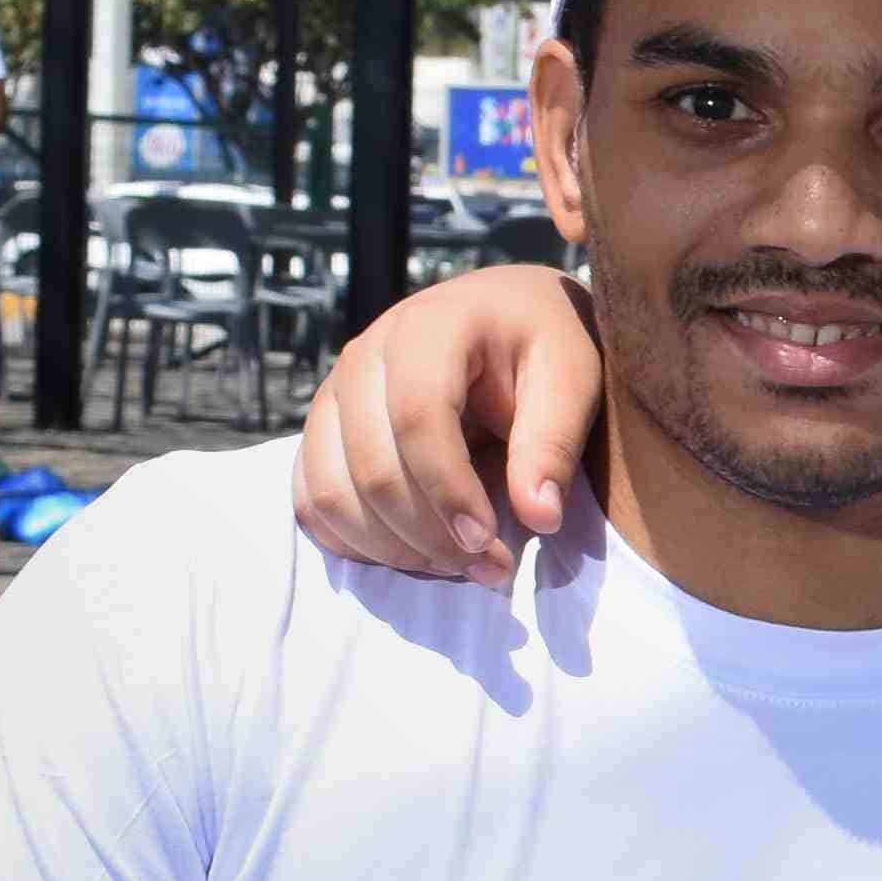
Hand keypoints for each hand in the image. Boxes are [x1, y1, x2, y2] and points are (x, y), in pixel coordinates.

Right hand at [295, 265, 598, 579]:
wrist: (502, 313)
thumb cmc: (540, 343)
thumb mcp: (569, 379)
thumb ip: (552, 444)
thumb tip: (539, 518)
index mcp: (427, 329)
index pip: (417, 418)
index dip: (449, 492)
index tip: (489, 543)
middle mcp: (363, 357)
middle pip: (370, 466)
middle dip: (428, 535)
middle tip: (491, 567)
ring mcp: (332, 395)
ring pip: (331, 492)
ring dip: (391, 548)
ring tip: (458, 567)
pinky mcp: (322, 431)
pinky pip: (312, 500)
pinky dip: (354, 542)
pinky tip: (414, 556)